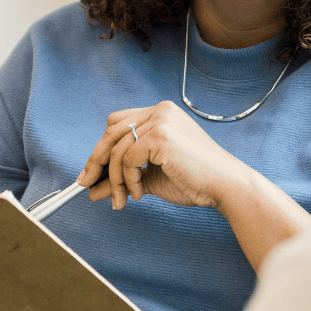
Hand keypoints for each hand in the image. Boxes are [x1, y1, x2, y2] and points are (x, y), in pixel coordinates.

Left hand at [77, 101, 257, 211]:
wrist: (224, 187)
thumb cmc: (194, 181)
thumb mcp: (150, 179)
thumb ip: (122, 180)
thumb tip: (91, 190)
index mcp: (161, 114)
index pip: (118, 123)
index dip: (102, 147)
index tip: (92, 172)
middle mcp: (160, 111)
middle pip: (111, 131)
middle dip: (96, 161)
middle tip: (86, 186)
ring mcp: (161, 121)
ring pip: (117, 149)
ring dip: (115, 180)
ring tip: (124, 199)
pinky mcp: (161, 136)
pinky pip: (127, 160)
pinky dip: (128, 180)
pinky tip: (141, 193)